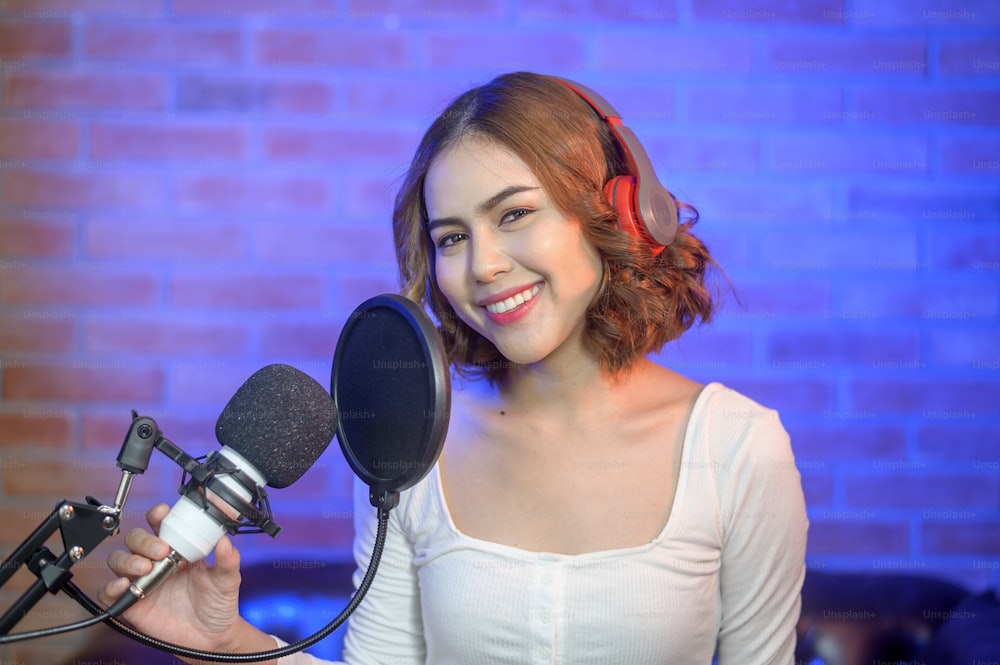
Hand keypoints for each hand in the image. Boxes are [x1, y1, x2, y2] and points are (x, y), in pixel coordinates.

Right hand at [99, 504, 275, 660]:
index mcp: (177, 549)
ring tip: (146, 568)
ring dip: (128, 560)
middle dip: (144, 540)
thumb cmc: (217, 604)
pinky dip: (111, 586)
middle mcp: (156, 562)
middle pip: (135, 539)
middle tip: (161, 550)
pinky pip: (109, 593)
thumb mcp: (227, 579)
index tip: (162, 514)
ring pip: (118, 560)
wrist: (212, 637)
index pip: (160, 525)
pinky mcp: (131, 605)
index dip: (156, 515)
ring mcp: (142, 582)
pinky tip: (124, 585)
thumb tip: (224, 539)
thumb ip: (227, 559)